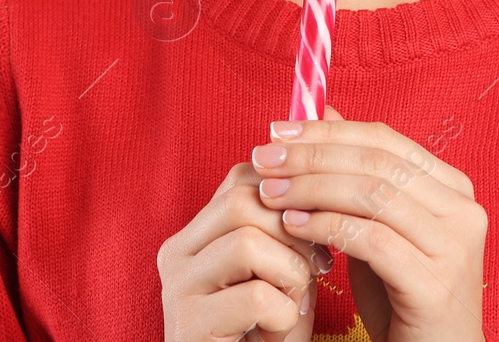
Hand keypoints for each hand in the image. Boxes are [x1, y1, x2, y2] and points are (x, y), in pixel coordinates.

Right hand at [157, 158, 333, 340]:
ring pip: (246, 241)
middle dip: (294, 231)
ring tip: (293, 302)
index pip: (244, 176)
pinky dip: (283, 313)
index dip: (292, 195)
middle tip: (316, 267)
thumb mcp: (281, 272)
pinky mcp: (187, 326)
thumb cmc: (268, 333)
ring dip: (290, 273)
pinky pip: (253, 296)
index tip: (320, 230)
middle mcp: (176, 252)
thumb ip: (290, 230)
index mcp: (196, 233)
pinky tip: (279, 330)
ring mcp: (176, 288)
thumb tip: (322, 173)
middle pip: (243, 199)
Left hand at [252, 105, 486, 341]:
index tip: (276, 132)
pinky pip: (372, 240)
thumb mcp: (376, 227)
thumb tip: (323, 111)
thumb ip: (355, 174)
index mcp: (453, 187)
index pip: (384, 140)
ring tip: (270, 193)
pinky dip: (327, 226)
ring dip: (312, 188)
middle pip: (377, 163)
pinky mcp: (434, 284)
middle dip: (312, 156)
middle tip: (264, 159)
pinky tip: (293, 225)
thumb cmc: (403, 295)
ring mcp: (454, 247)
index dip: (327, 131)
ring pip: (373, 195)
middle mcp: (464, 210)